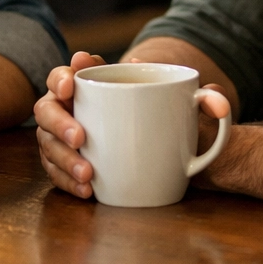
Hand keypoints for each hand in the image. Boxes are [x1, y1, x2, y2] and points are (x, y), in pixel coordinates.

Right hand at [35, 52, 231, 198]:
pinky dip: (67, 183)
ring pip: (47, 144)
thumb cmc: (170, 119)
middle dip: (58, 122)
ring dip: (63, 159)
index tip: (73, 82)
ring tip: (88, 174)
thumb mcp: (189, 108)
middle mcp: (72, 108)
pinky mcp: (67, 164)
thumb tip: (216, 100)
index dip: (64, 75)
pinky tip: (87, 190)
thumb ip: (207, 100)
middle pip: (47, 108)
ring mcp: (64, 137)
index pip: (68, 73)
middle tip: (81, 138)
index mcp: (94, 85)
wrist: (171, 153)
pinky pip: (55, 173)